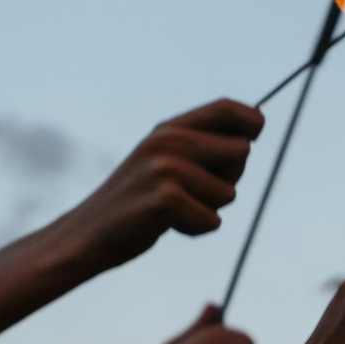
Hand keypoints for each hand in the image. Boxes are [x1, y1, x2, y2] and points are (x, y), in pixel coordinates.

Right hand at [52, 100, 262, 272]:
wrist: (88, 234)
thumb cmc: (136, 200)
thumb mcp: (162, 159)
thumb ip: (200, 143)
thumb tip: (256, 124)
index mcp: (168, 129)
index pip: (227, 109)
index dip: (252, 121)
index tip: (254, 137)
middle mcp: (168, 142)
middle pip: (241, 152)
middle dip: (230, 178)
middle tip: (197, 191)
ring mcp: (166, 169)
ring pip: (229, 193)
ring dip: (209, 209)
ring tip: (174, 211)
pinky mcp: (167, 200)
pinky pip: (213, 220)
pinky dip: (196, 230)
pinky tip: (167, 225)